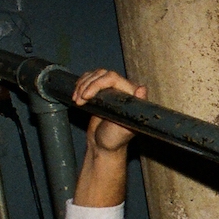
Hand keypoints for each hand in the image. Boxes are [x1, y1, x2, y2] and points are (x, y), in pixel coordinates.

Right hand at [68, 70, 146, 209]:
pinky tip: (76, 94)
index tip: (86, 97)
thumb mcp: (125, 128)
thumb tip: (142, 89)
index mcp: (132, 95)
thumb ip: (132, 111)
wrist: (103, 145)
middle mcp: (124, 89)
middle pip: (102, 73)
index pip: (112, 77)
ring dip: (82, 84)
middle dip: (86, 85)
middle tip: (79, 100)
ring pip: (95, 74)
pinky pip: (90, 79)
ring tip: (77, 100)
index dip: (96, 84)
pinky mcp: (102, 91)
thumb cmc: (114, 140)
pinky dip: (80, 84)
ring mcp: (112, 89)